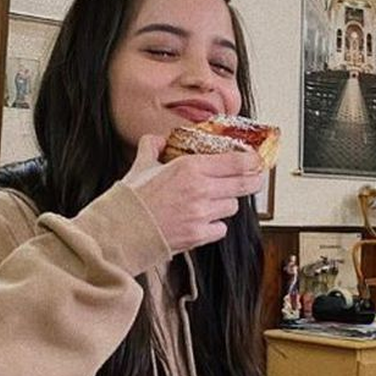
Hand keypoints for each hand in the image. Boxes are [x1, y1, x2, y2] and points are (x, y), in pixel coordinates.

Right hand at [124, 135, 263, 251]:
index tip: (256, 160)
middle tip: (254, 178)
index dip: (253, 161)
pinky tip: (203, 220)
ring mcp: (202, 214)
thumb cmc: (130, 200)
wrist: (119, 232)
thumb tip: (156, 139)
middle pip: (245, 184)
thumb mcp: (140, 166)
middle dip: (253, 180)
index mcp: (190, 168)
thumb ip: (151, 147)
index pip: (237, 162)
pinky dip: (216, 225)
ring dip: (227, 203)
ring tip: (213, 201)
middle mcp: (201, 190)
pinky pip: (221, 228)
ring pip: (233, 206)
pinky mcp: (199, 236)